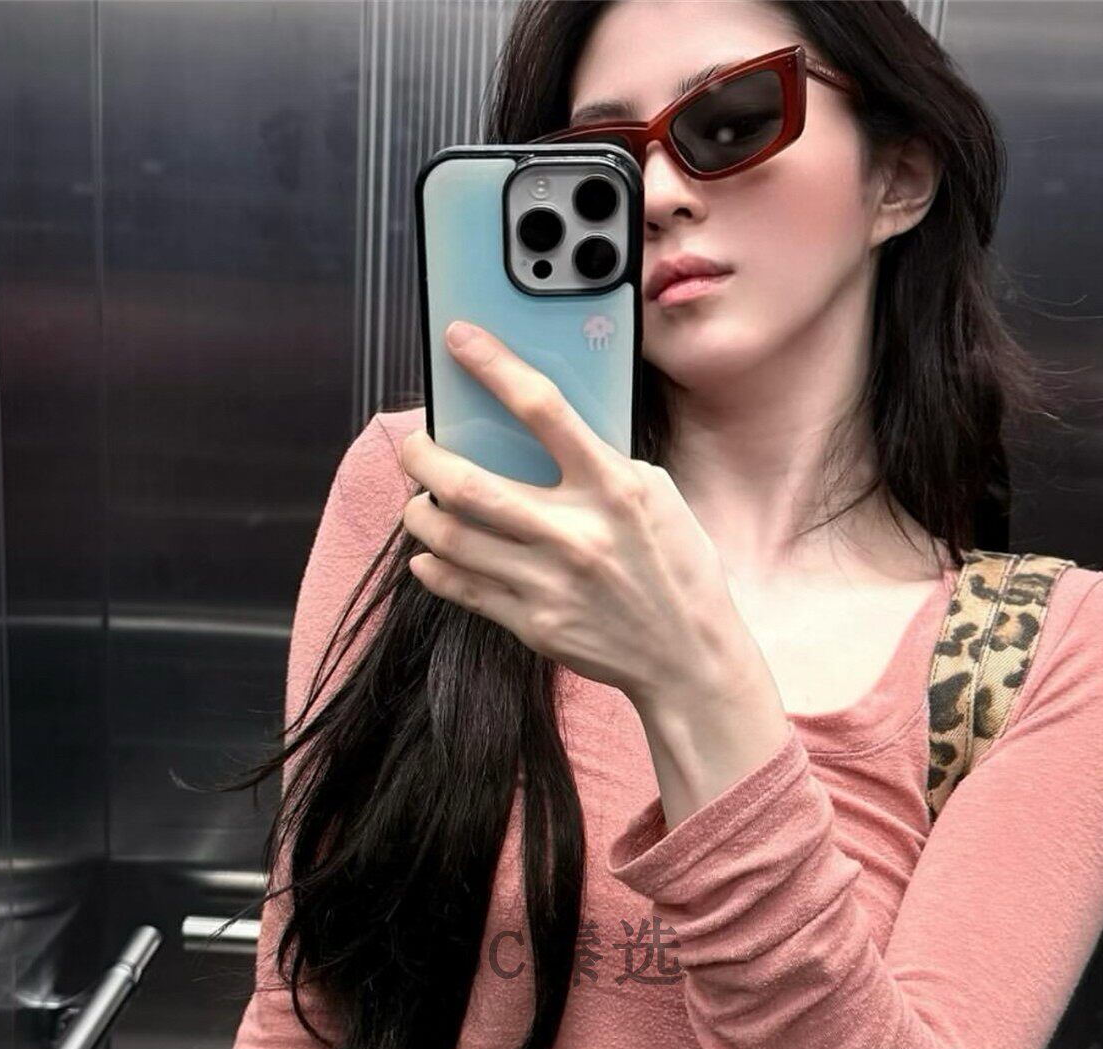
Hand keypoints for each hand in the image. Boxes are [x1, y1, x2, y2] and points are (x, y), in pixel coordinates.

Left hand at [400, 320, 761, 710]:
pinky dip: (433, 567)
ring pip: (451, 538)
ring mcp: (549, 582)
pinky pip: (461, 588)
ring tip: (420, 504)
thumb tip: (539, 429)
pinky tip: (429, 555)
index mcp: (613, 486)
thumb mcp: (656, 495)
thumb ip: (600, 461)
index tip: (459, 338)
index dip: (492, 365)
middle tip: (413, 448)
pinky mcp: (534, 623)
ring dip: (419, 514)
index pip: (541, 408)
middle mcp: (575, 532)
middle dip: (421, 457)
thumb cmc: (676, 568)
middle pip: (467, 483)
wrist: (689, 657)